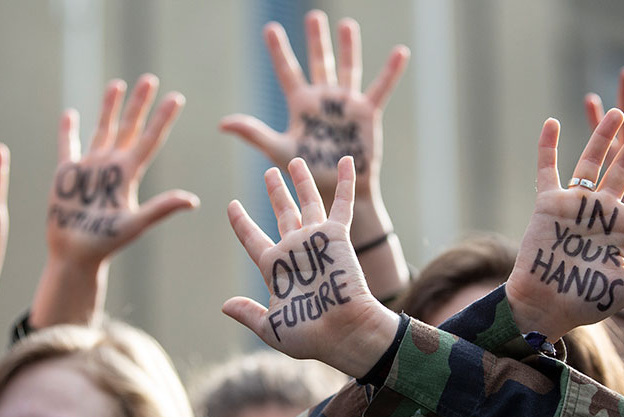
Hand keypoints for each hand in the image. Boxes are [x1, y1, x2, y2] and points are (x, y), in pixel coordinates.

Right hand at [47, 74, 198, 266]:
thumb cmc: (106, 244)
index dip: (162, 118)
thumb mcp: (136, 224)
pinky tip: (71, 114)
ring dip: (109, 108)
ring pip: (101, 130)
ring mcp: (89, 169)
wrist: (76, 256)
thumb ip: (161, 209)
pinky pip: (67, 147)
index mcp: (128, 175)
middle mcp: (111, 167)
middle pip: (128, 127)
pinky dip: (68, 130)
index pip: (149, 139)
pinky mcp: (66, 175)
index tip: (176, 97)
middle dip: (138, 104)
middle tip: (150, 79)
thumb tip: (192, 201)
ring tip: (117, 84)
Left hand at [219, 10, 408, 205]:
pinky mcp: (366, 113)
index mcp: (300, 105)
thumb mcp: (278, 150)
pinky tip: (401, 52)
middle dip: (316, 40)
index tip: (269, 29)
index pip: (287, 71)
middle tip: (313, 17)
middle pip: (319, 62)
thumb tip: (222, 123)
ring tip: (347, 25)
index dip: (278, 50)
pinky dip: (391, 71)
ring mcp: (345, 105)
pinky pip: (380, 88)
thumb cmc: (306, 175)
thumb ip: (254, 133)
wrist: (337, 191)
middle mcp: (323, 100)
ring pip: (348, 68)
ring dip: (348, 47)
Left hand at [222, 157, 399, 377]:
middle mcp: (295, 250)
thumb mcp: (272, 327)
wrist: (343, 331)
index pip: (252, 238)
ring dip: (301, 181)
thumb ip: (249, 313)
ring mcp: (316, 240)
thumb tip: (225, 305)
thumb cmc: (308, 335)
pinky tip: (346, 160)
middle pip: (283, 213)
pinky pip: (341, 203)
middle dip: (276, 192)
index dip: (241, 222)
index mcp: (275, 269)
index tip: (232, 206)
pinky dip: (345, 182)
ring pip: (308, 202)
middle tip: (269, 173)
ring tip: (294, 160)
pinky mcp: (337, 236)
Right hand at [506, 108, 623, 340]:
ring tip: (619, 111)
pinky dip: (548, 147)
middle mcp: (603, 211)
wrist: (544, 305)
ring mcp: (575, 205)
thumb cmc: (585, 302)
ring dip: (604, 136)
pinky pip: (547, 170)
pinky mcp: (548, 205)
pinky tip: (552, 122)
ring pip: (592, 162)